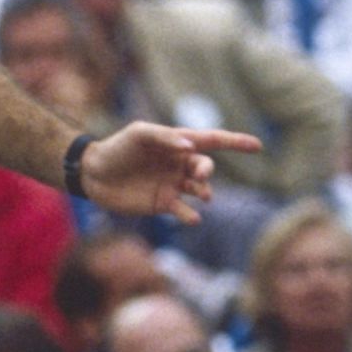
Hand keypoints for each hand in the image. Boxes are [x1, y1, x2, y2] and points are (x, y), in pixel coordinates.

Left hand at [77, 122, 261, 225]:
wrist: (93, 174)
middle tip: (200, 173)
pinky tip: (192, 216)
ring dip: (204, 191)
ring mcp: (173, 184)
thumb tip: (190, 147)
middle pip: (206, 167)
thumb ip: (165, 138)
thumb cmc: (117, 148)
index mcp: (177, 143)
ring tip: (202, 193)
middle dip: (207, 169)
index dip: (235, 142)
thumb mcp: (139, 134)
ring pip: (200, 189)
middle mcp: (179, 164)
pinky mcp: (163, 204)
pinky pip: (185, 211)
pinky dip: (191, 215)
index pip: (212, 141)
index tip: (258, 145)